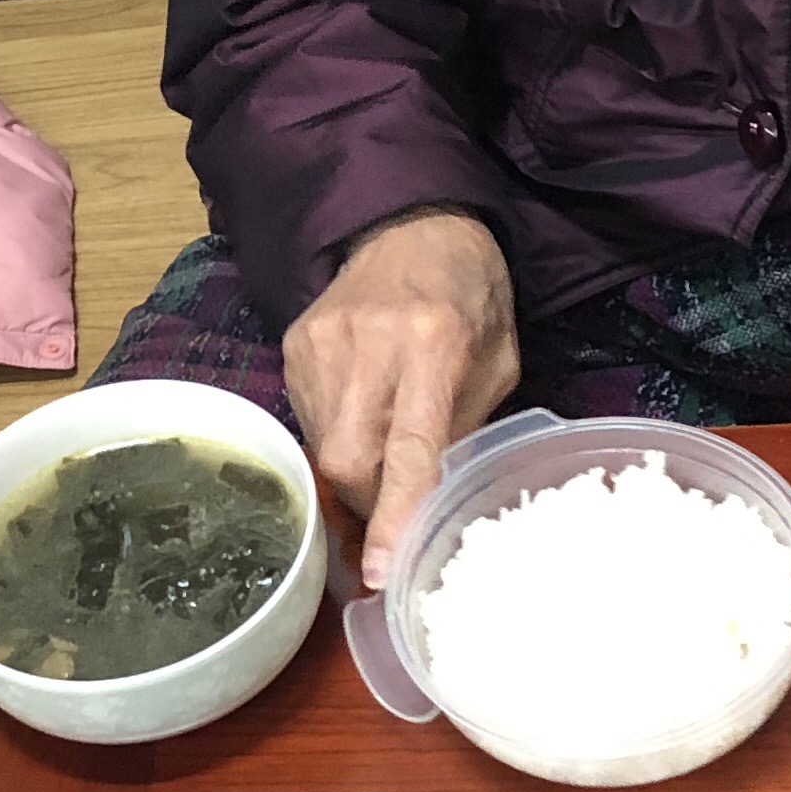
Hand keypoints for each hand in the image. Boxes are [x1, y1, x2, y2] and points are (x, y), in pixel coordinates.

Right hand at [283, 207, 520, 591]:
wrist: (409, 222)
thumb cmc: (469, 292)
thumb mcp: (497, 358)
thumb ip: (466, 427)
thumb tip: (434, 503)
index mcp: (434, 342)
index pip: (410, 447)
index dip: (395, 513)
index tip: (378, 570)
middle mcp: (369, 344)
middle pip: (350, 461)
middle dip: (371, 504)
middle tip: (397, 510)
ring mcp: (321, 344)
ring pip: (325, 449)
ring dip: (356, 473)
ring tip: (385, 453)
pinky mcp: (293, 345)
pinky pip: (309, 422)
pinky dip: (338, 438)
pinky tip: (363, 416)